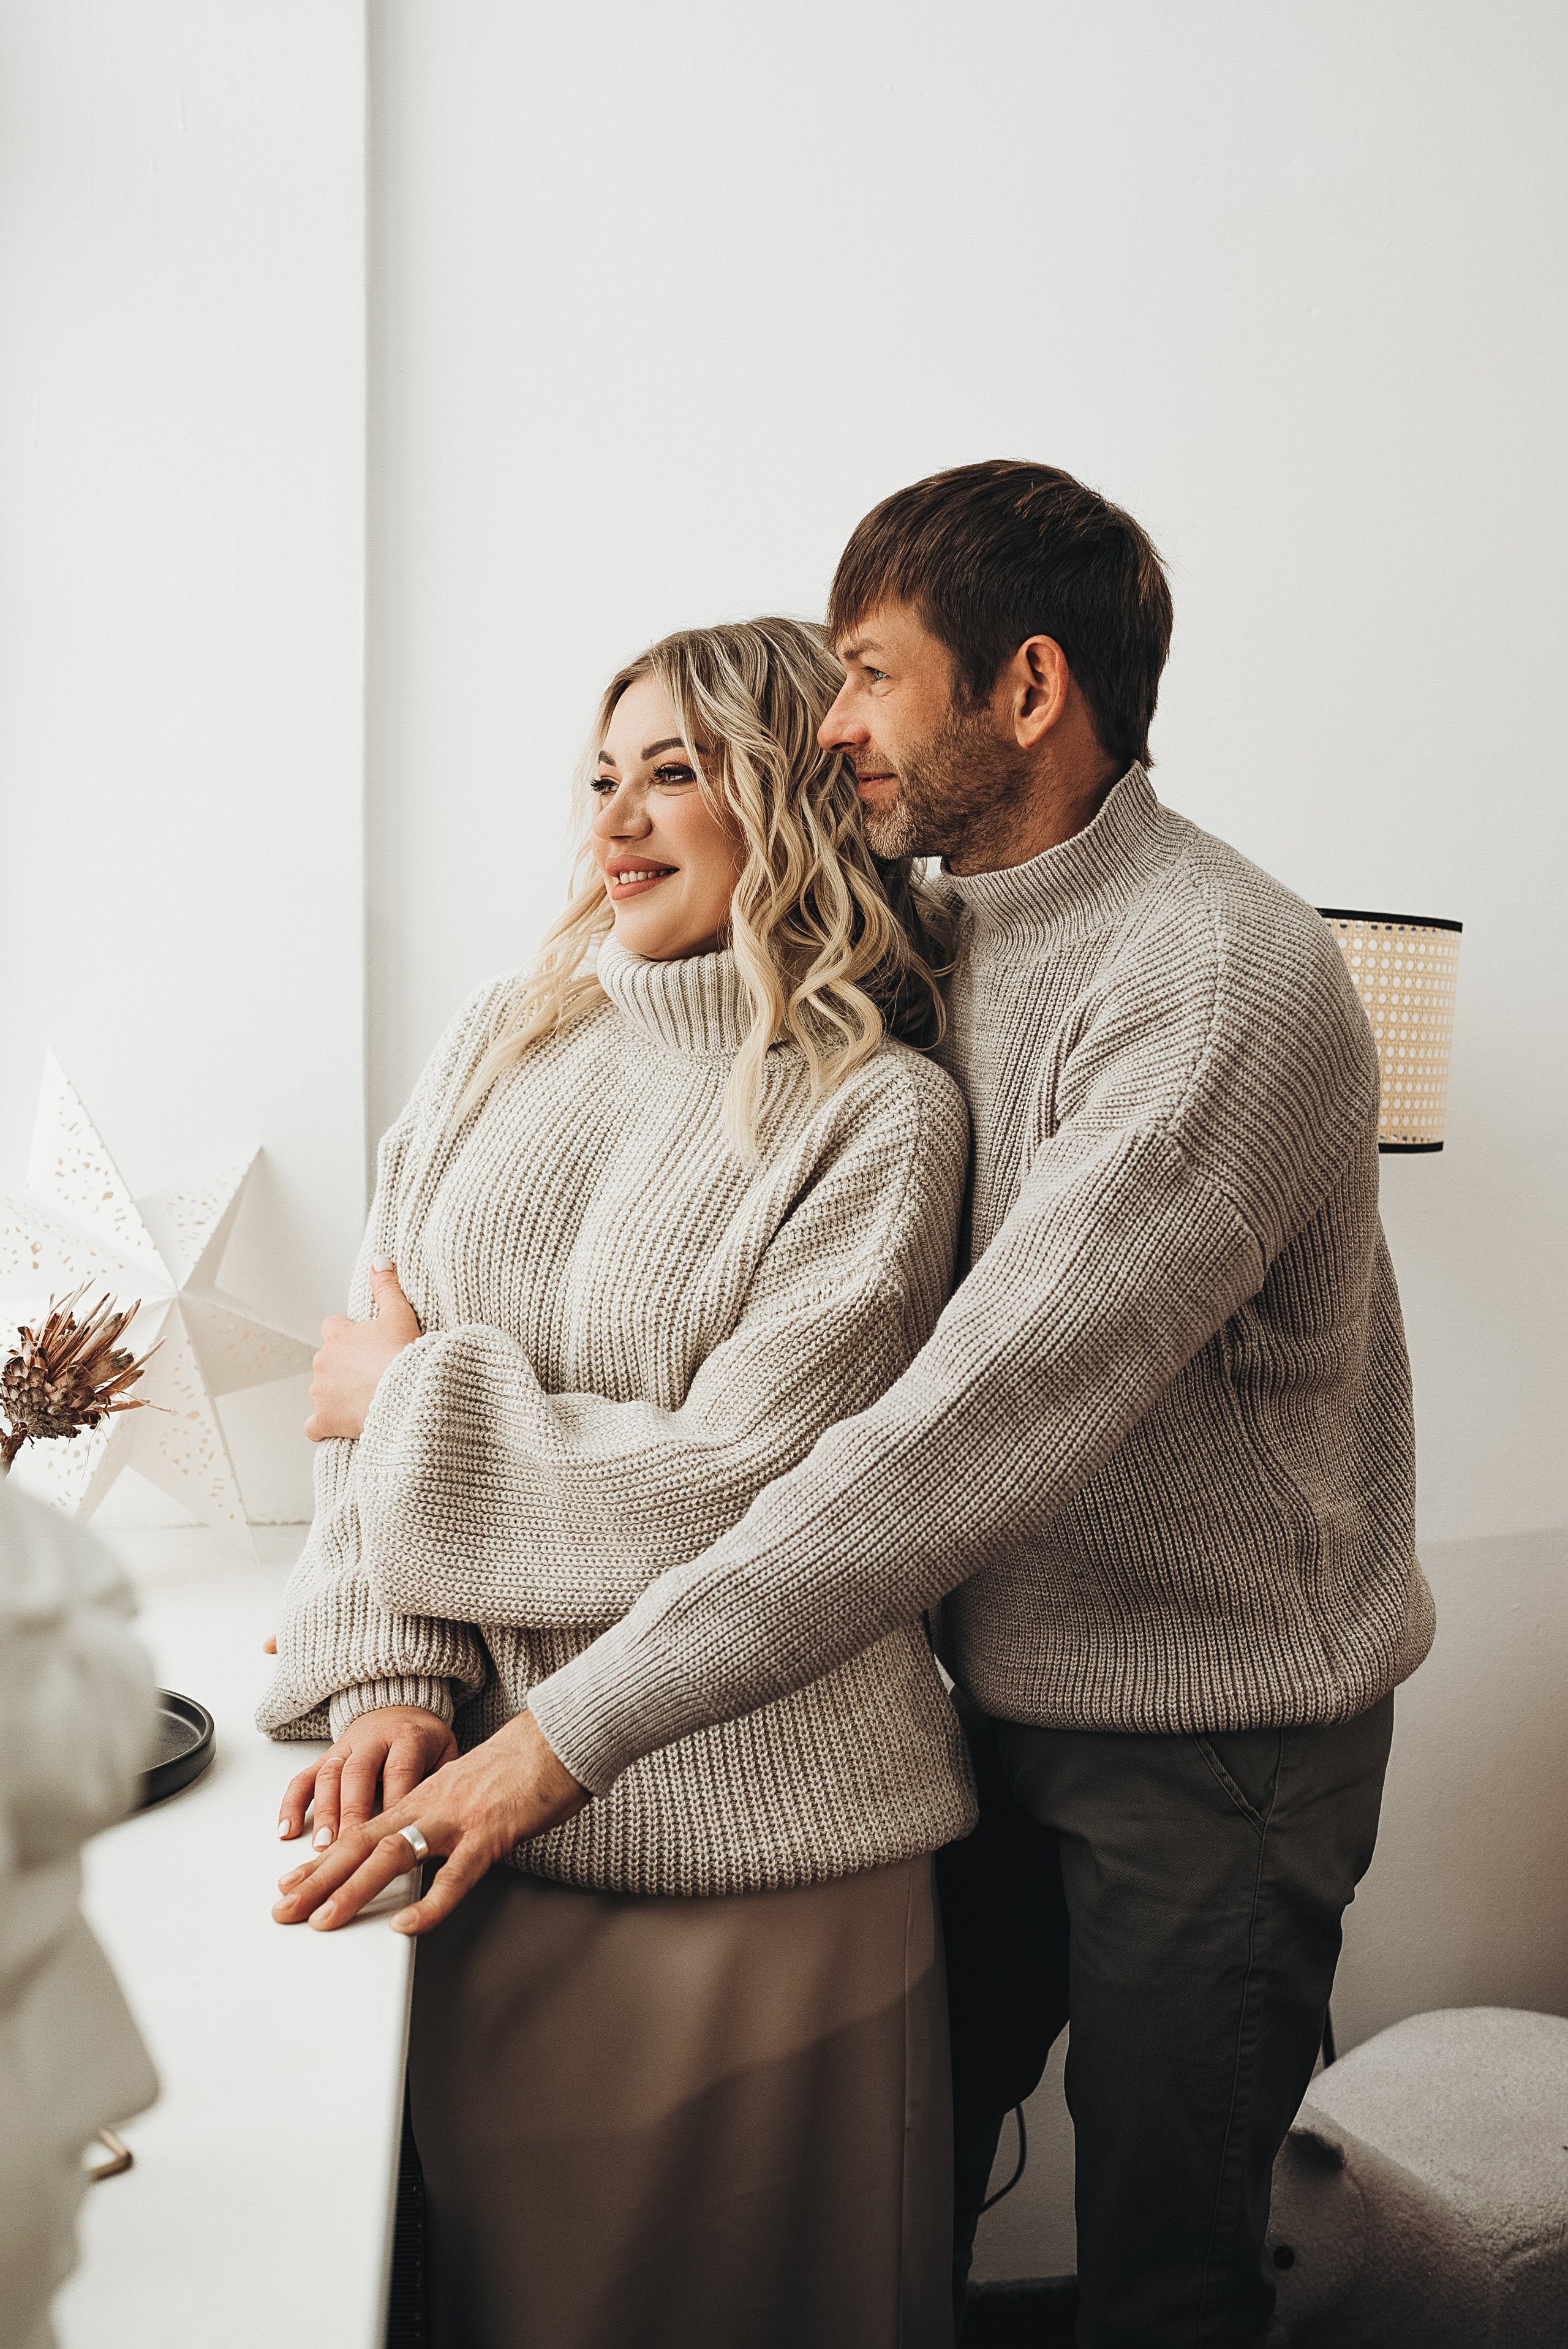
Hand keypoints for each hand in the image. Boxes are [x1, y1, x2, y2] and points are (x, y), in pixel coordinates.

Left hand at [272, 1711, 586, 1936]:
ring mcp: (457, 1818)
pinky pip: (456, 1873)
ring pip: (393, 1854)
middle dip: (317, 1879)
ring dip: (353, 1889)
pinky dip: (429, 1902)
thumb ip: (438, 1817)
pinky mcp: (491, 1832)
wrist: (559, 1735)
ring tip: (323, 1920)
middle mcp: (429, 1804)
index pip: (361, 1830)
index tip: (291, 1883)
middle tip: (282, 1910)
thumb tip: (419, 1847)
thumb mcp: (465, 1789)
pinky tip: (406, 1924)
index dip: (324, 1859)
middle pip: (361, 1843)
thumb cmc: (520, 1765)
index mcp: (422, 1796)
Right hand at [276, 1705, 456, 1849]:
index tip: (390, 1836)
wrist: (400, 1706)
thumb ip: (441, 1782)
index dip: (393, 1802)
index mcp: (408, 1738)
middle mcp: (373, 1740)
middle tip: (349, 1847)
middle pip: (358, 1774)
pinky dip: (292, 1803)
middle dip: (352, 1813)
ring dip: (324, 1812)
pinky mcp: (325, 1755)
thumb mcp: (445, 1753)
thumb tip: (439, 1823)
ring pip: (329, 1776)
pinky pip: (303, 1777)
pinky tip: (287, 1829)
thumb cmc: (424, 1741)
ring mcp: (345, 1747)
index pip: (399, 1770)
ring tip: (322, 1847)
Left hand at [305, 1258, 420, 1441]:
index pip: (333, 1328)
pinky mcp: (324, 1420)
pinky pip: (314, 1426)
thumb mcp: (399, 1313)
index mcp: (337, 1336)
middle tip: (373, 1372)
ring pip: (321, 1390)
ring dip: (336, 1393)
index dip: (351, 1336)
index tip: (368, 1344)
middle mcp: (323, 1362)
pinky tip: (338, 1425)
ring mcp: (320, 1392)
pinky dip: (324, 1426)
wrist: (406, 1396)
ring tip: (365, 1397)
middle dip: (344, 1366)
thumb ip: (386, 1286)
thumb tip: (379, 1260)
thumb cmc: (405, 1356)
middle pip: (328, 1360)